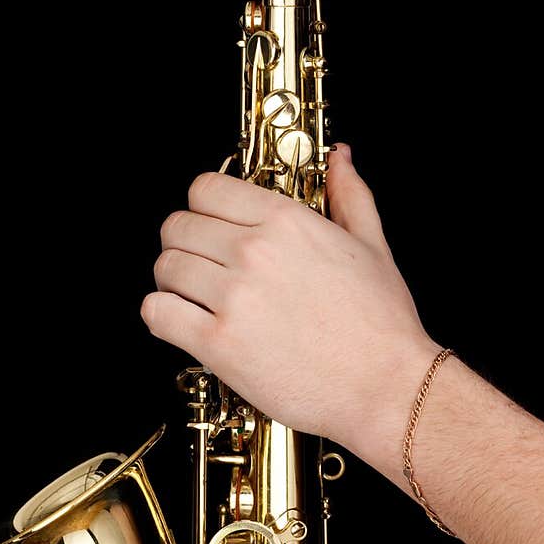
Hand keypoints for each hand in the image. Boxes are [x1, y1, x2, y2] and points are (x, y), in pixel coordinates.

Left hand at [141, 146, 439, 456]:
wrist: (385, 386)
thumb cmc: (382, 324)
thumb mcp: (373, 246)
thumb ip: (350, 196)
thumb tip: (341, 157)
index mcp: (286, 221)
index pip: (205, 188)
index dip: (202, 207)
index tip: (211, 227)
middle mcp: (254, 251)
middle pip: (178, 227)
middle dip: (183, 245)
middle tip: (200, 267)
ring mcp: (233, 297)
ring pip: (165, 268)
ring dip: (172, 282)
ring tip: (194, 298)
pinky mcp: (219, 344)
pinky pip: (157, 313)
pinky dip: (162, 316)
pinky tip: (183, 324)